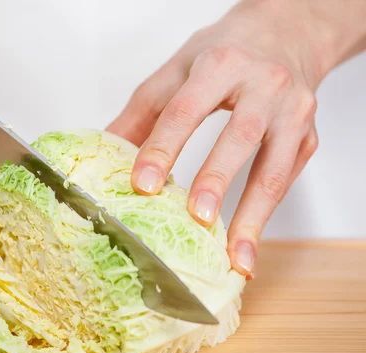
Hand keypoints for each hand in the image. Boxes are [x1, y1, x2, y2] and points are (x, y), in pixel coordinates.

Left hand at [107, 0, 365, 277]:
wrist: (285, 34)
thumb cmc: (225, 54)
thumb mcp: (177, 69)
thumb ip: (142, 111)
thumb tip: (106, 152)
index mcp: (219, 65)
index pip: (186, 109)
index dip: (163, 148)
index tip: (143, 185)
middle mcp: (263, 84)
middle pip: (240, 135)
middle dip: (216, 179)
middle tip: (196, 218)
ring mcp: (293, 112)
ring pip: (275, 168)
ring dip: (253, 215)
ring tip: (234, 255)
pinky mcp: (308, 136)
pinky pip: (286, 180)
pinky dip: (266, 215)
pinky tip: (247, 244)